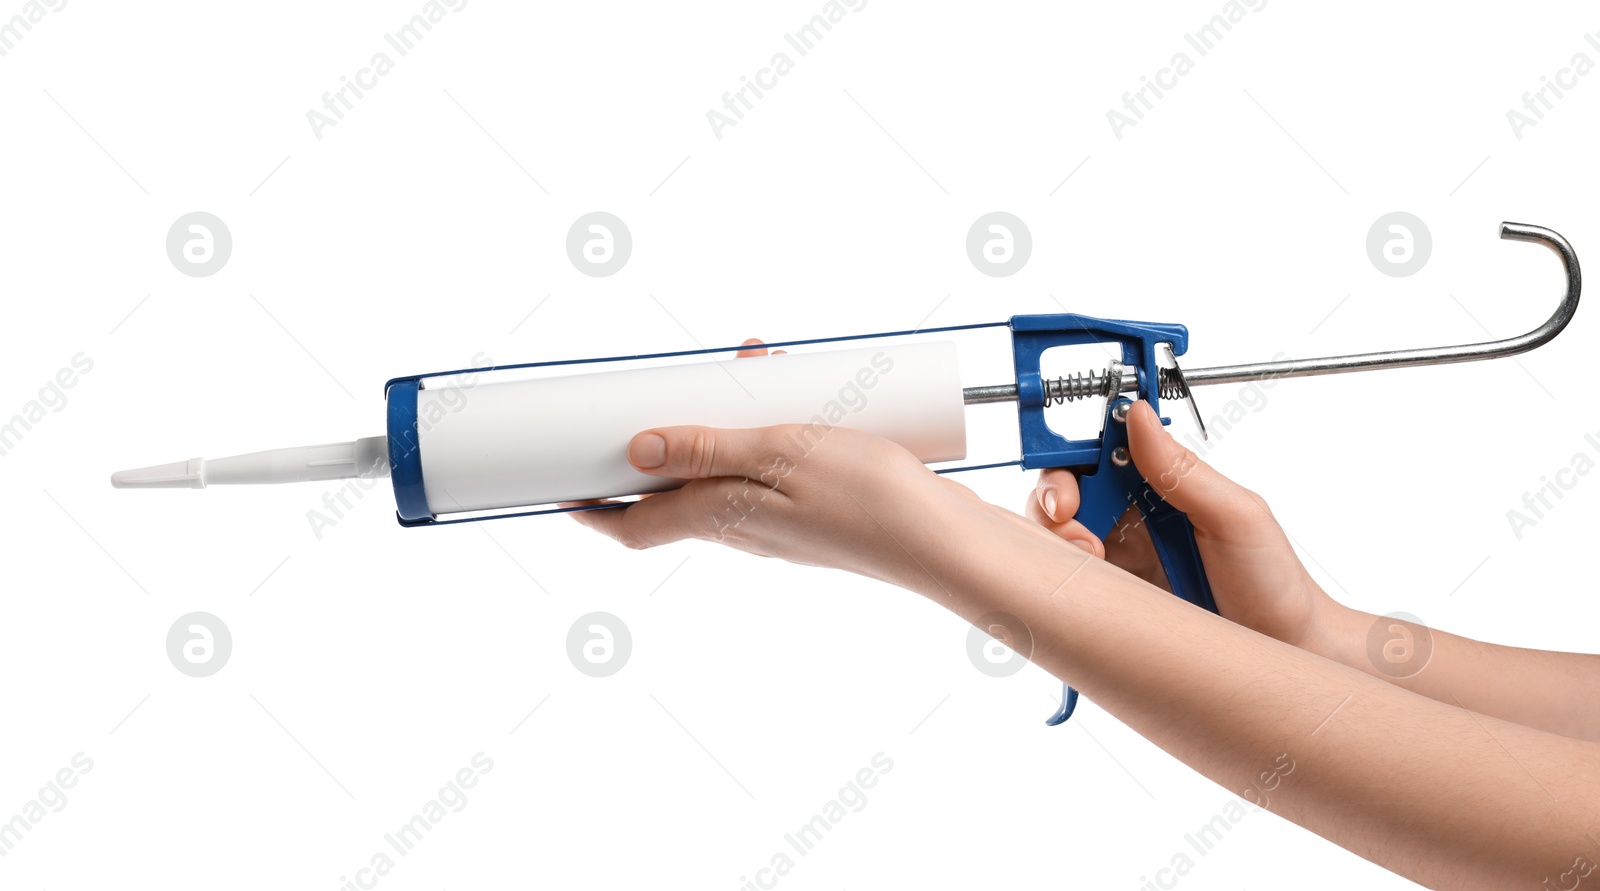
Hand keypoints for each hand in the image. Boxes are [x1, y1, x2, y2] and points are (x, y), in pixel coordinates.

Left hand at [569, 341, 1060, 592]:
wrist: (950, 541)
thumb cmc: (870, 498)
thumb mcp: (780, 453)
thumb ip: (707, 450)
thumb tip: (633, 452)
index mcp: (722, 518)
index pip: (635, 528)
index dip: (592, 512)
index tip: (558, 489)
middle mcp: (744, 528)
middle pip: (677, 494)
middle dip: (660, 446)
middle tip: (648, 400)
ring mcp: (782, 524)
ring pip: (727, 474)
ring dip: (719, 426)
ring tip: (741, 368)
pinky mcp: (819, 512)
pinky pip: (771, 469)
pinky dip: (766, 432)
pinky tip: (796, 392)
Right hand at [1025, 401, 1342, 652]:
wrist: (1288, 650)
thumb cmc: (1274, 584)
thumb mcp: (1236, 516)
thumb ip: (1183, 469)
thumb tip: (1139, 416)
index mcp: (1165, 485)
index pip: (1101, 455)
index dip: (1075, 462)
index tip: (1073, 485)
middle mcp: (1137, 518)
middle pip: (1068, 493)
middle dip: (1056, 504)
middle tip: (1076, 530)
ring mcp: (1123, 560)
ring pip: (1061, 536)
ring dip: (1061, 543)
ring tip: (1090, 560)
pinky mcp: (1116, 599)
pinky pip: (1073, 581)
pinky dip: (1068, 579)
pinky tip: (1093, 589)